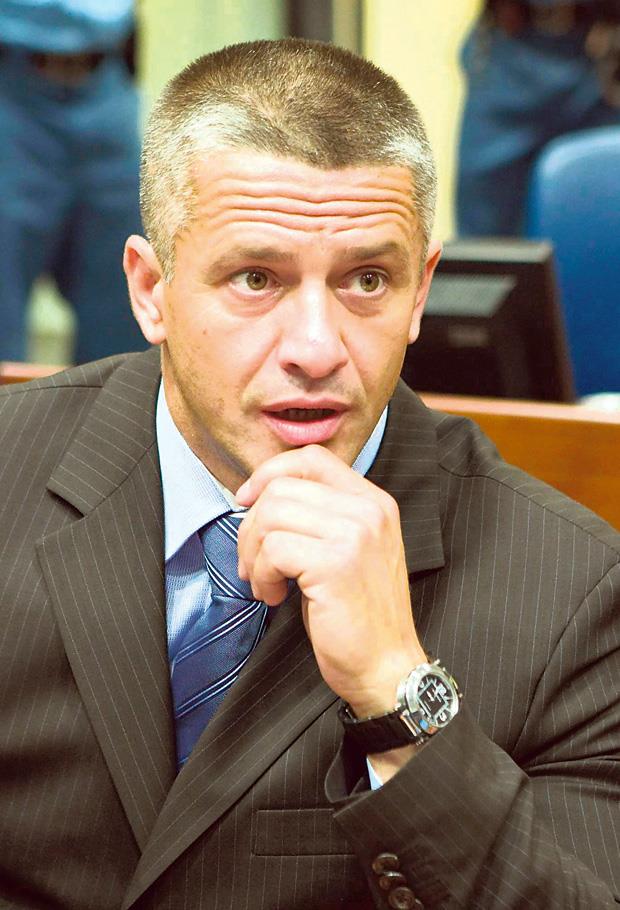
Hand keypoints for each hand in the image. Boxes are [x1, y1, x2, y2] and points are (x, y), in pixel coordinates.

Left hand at [236, 444, 426, 717]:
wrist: (386, 667)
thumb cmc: (357, 615)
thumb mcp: (347, 551)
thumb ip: (319, 517)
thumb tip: (259, 496)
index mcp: (373, 502)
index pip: (312, 458)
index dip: (270, 473)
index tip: (247, 501)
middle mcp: (369, 510)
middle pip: (281, 488)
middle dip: (251, 528)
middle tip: (253, 566)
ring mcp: (355, 534)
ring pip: (271, 516)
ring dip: (253, 555)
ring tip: (265, 584)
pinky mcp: (336, 563)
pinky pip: (273, 550)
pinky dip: (261, 575)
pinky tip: (274, 597)